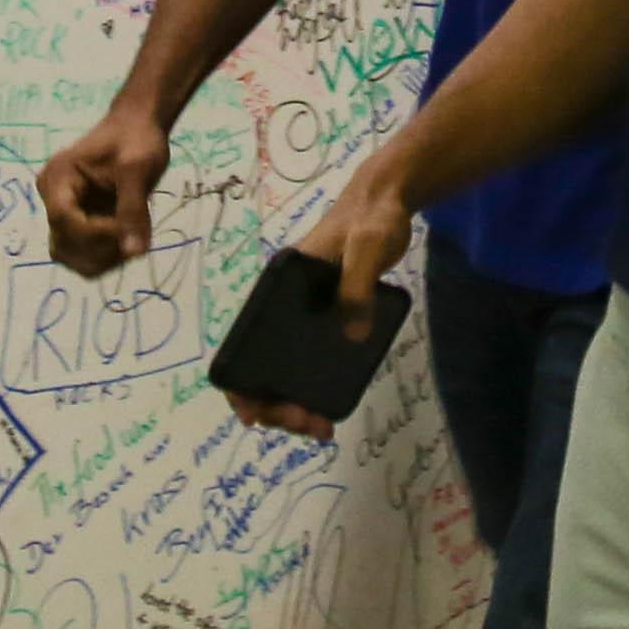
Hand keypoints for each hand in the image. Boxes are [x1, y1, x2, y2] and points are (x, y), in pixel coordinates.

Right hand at [36, 98, 173, 273]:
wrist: (136, 126)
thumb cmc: (136, 139)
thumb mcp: (138, 169)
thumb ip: (133, 209)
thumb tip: (134, 252)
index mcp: (58, 178)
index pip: (63, 220)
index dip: (95, 234)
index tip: (128, 229)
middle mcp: (52, 197)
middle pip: (63, 244)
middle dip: (100, 249)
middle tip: (135, 236)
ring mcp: (62, 211)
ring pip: (71, 255)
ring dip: (103, 257)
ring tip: (133, 237)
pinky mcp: (76, 221)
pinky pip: (82, 253)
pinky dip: (106, 255)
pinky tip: (128, 239)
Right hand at [226, 160, 411, 441]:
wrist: (388, 201)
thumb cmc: (372, 219)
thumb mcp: (367, 248)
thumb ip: (357, 288)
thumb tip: (351, 338)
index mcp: (278, 288)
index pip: (243, 342)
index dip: (240, 383)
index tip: (256, 415)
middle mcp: (284, 306)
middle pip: (262, 367)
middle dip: (277, 405)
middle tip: (311, 425)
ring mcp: (305, 314)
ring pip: (285, 370)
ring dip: (293, 403)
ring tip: (321, 427)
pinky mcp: (328, 316)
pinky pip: (311, 361)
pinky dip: (313, 388)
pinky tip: (330, 406)